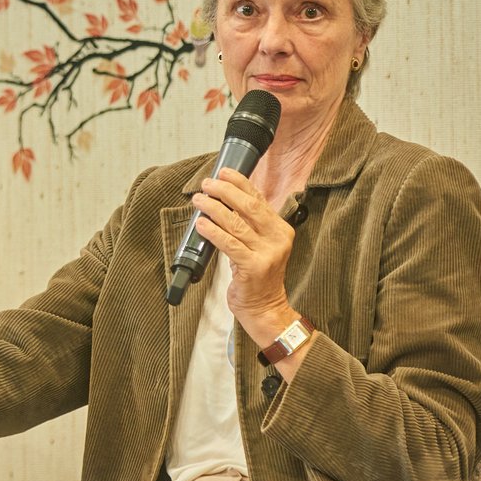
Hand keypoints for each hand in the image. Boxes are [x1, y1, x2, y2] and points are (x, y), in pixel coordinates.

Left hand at [191, 168, 297, 334]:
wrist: (265, 308)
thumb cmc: (258, 276)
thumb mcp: (260, 246)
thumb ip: (249, 225)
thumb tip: (222, 200)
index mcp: (281, 229)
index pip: (259, 198)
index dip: (240, 182)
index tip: (224, 172)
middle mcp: (277, 238)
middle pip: (249, 206)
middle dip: (225, 191)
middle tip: (207, 184)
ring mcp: (267, 253)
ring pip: (236, 223)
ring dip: (213, 208)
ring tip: (199, 201)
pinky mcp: (253, 267)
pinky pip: (228, 244)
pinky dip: (213, 231)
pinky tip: (201, 224)